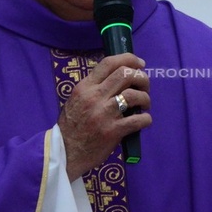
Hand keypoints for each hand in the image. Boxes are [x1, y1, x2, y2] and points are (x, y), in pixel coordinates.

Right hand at [58, 53, 150, 180]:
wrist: (65, 152)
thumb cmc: (71, 126)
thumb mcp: (76, 99)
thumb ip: (93, 88)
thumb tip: (115, 78)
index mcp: (85, 87)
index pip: (109, 63)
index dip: (129, 59)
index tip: (140, 64)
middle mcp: (95, 96)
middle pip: (125, 74)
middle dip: (141, 77)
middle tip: (145, 86)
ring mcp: (104, 114)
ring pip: (133, 95)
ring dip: (145, 98)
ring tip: (145, 104)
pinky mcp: (113, 131)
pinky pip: (137, 120)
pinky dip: (146, 118)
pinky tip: (144, 120)